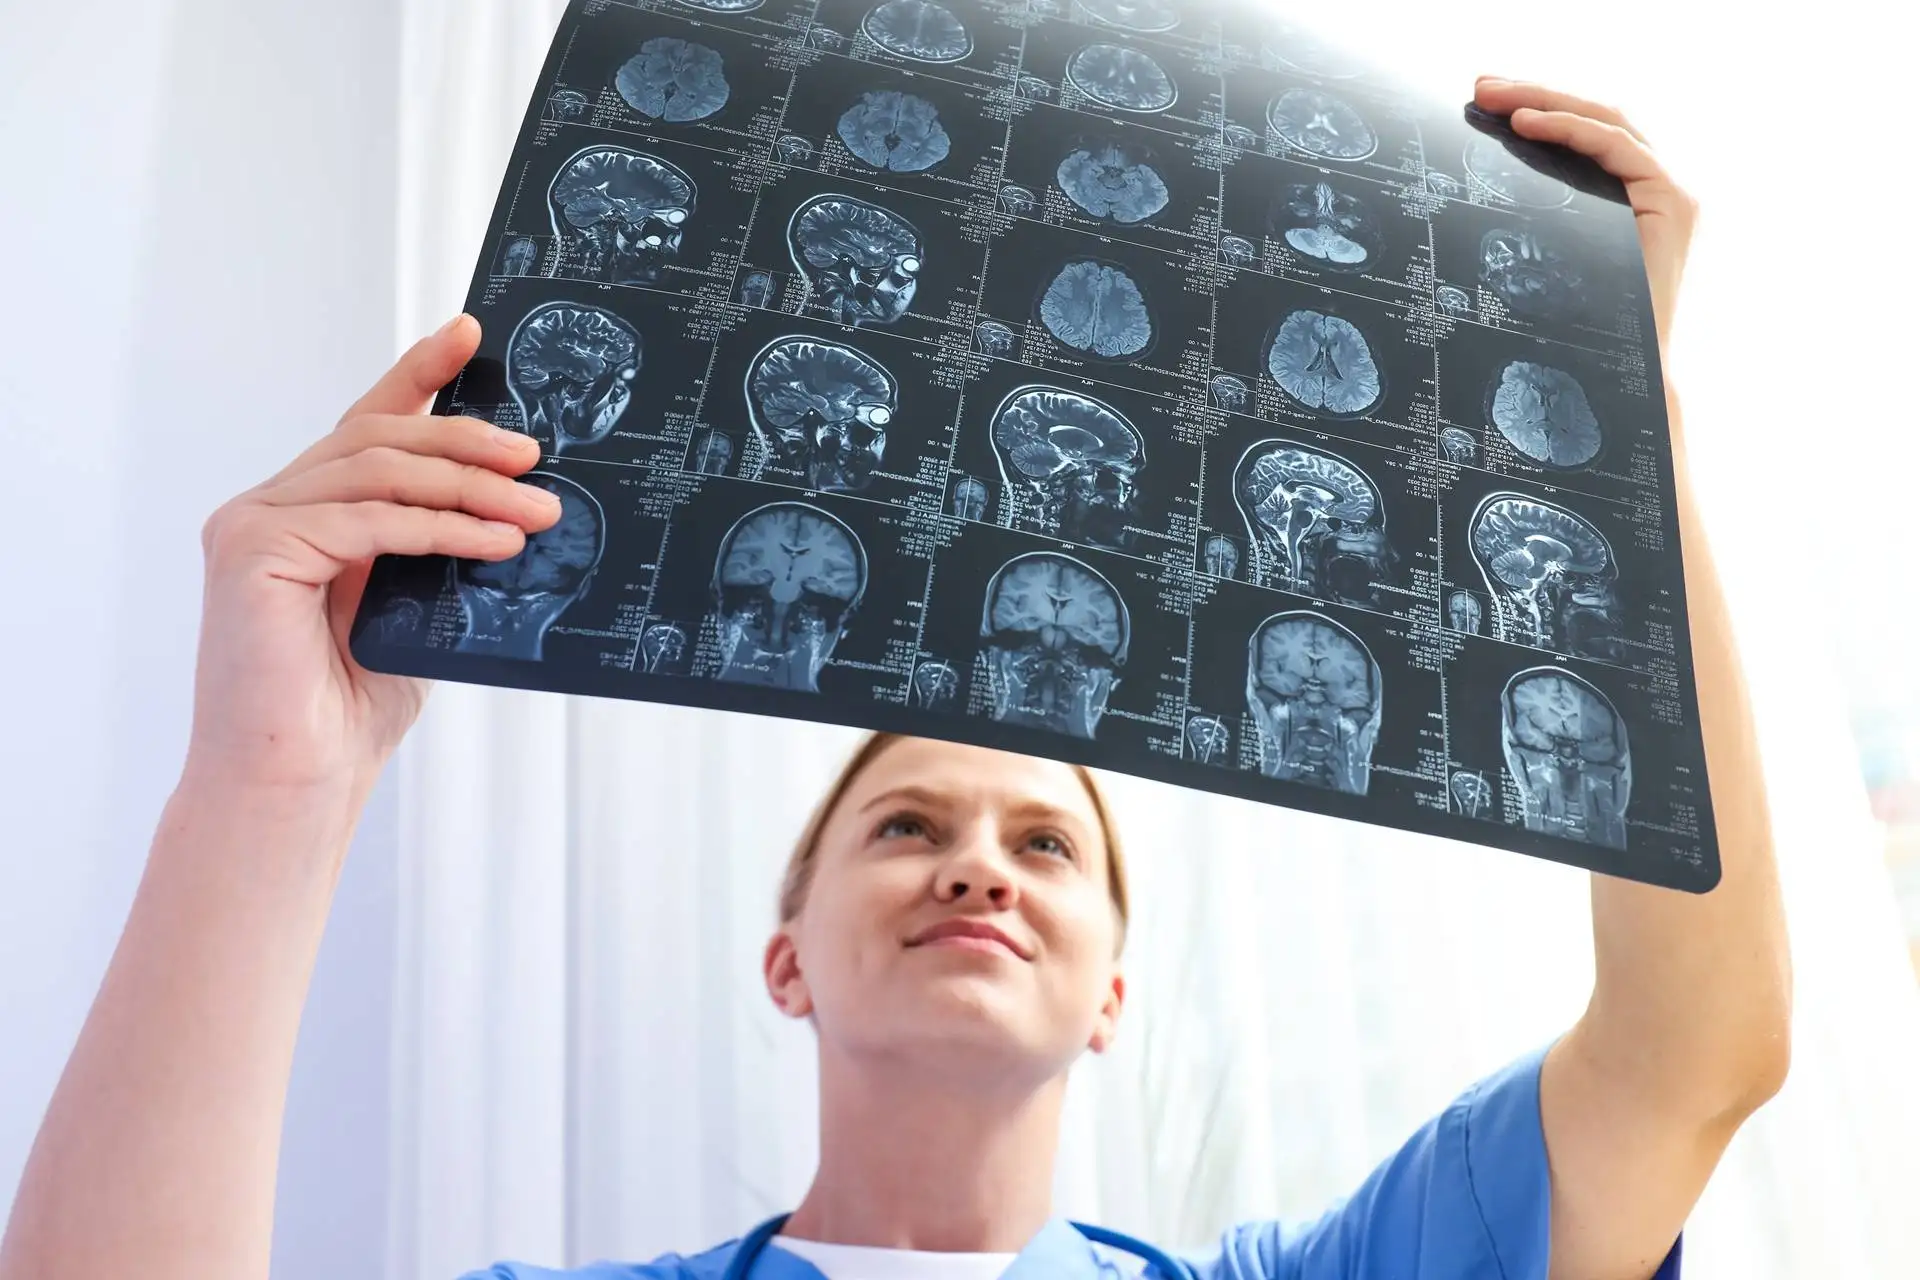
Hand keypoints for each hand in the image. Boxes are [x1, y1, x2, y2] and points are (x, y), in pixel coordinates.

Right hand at [185, 316, 556, 797]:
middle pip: (377, 438)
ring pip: (377, 471)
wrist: (297, 779)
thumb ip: (438, 548)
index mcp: (306, 510)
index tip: (469, 335)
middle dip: (467, 439)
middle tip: (538, 454)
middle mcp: (270, 505)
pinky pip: (369, 520)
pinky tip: (498, 540)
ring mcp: (253, 523)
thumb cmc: (351, 706)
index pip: (366, 424)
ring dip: (471, 485)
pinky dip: (443, 527)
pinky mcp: (253, 551)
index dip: (416, 374)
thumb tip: (522, 502)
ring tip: (541, 507)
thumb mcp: (415, 606)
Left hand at [1473, 77, 1696, 347]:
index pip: (1587, 136)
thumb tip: (1476, 183)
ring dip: (1545, 100)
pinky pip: (1616, 147)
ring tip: (1491, 95)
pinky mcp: (1672, 202)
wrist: (1619, 380)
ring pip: (1607, 122)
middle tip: (1480, 86)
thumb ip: (1536, 216)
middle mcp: (1659, 190)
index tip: (1484, 102)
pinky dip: (1569, 128)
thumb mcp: (1545, 260)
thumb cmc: (1577, 331)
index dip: (1538, 110)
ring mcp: (1671, 194)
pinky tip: (1524, 123)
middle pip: (1595, 120)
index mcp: (1633, 200)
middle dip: (1535, 95)